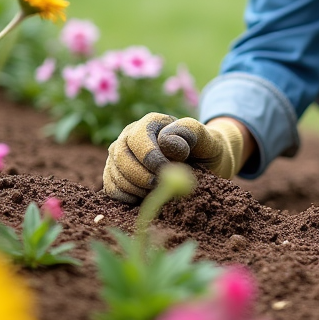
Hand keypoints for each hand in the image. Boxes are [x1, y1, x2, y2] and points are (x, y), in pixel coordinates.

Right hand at [102, 114, 244, 204]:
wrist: (203, 167)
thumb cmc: (206, 150)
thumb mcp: (207, 139)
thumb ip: (190, 133)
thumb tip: (165, 142)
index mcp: (151, 123)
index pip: (138, 138)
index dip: (149, 157)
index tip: (166, 171)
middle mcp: (130, 136)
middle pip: (121, 156)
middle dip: (141, 176)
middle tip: (161, 186)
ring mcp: (120, 156)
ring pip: (115, 174)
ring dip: (137, 188)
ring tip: (158, 189)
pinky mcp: (116, 175)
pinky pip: (111, 189)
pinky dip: (127, 197)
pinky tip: (145, 195)